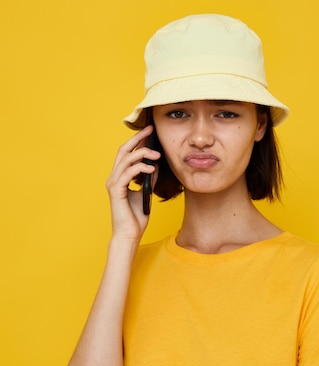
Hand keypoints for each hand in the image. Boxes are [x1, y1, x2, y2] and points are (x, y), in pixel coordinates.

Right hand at [106, 125, 159, 241]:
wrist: (129, 234)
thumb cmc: (136, 217)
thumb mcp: (146, 193)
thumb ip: (149, 179)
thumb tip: (156, 164)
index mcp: (120, 177)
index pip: (127, 153)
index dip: (137, 140)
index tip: (149, 131)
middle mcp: (114, 177)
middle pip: (124, 150)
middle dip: (138, 138)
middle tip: (151, 130)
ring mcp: (114, 183)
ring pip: (126, 159)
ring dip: (143, 154)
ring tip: (157, 155)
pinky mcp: (116, 191)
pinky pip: (128, 173)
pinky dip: (140, 168)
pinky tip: (152, 168)